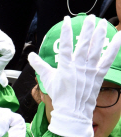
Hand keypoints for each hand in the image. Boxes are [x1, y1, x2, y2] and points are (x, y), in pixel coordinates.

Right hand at [28, 15, 120, 136]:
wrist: (72, 112)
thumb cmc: (59, 96)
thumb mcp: (47, 80)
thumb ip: (40, 66)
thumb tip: (31, 56)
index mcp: (65, 66)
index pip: (66, 45)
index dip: (66, 32)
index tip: (66, 20)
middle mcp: (78, 66)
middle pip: (83, 44)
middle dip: (86, 29)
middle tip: (89, 18)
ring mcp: (90, 70)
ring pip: (96, 49)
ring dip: (99, 35)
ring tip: (101, 23)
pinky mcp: (98, 75)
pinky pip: (108, 59)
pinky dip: (113, 48)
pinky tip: (117, 38)